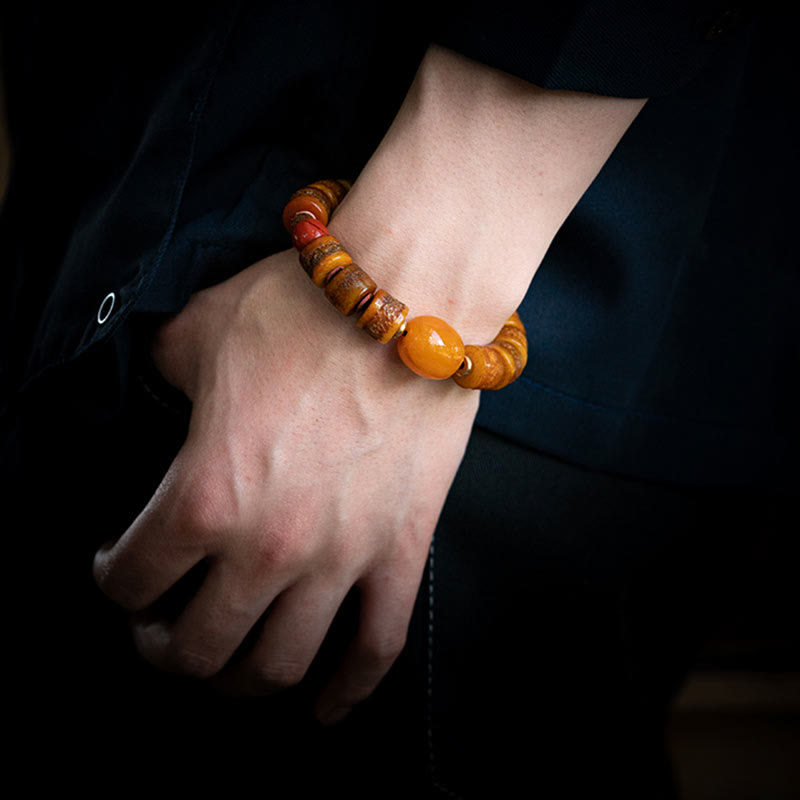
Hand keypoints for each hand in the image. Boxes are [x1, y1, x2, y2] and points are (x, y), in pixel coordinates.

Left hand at [93, 248, 478, 722]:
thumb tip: (169, 395)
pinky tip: (325, 707)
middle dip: (165, 650)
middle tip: (161, 630)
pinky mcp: (400, 550)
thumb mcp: (196, 334)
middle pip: (199, 647)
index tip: (118, 568)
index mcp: (204, 494)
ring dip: (242, 680)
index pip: (132, 578)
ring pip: (281, 666)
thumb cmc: (300, 309)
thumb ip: (162, 379)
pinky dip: (348, 691)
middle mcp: (269, 544)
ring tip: (231, 663)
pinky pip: (377, 647)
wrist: (406, 296)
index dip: (113, 579)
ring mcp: (341, 556)